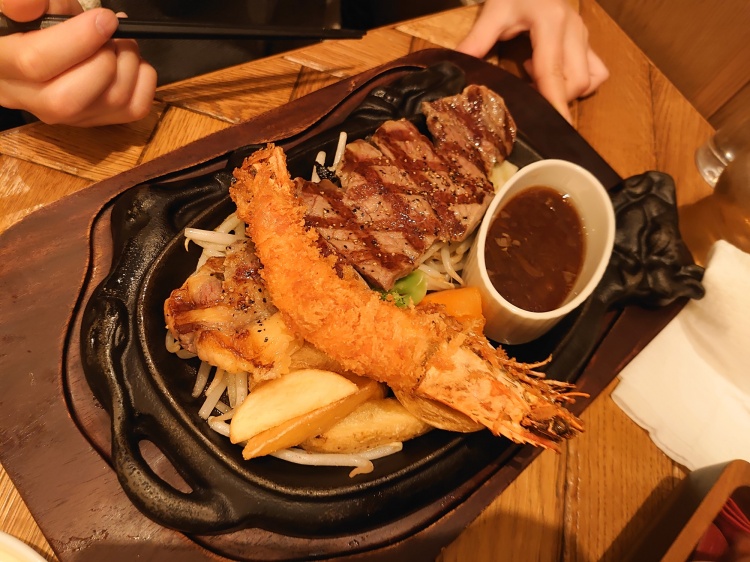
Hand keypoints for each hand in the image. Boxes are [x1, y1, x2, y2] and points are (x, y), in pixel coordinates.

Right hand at [0, 0, 156, 125]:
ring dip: (129, 64)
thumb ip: (22, 2)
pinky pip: (134, 110)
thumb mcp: (20, 5)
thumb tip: (34, 5)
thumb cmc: (27, 22)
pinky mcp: (95, 118)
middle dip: (104, 60)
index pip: (35, 62)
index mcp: (1, 63)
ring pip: (107, 104)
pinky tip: (129, 61)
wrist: (32, 43)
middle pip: (69, 98)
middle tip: (112, 31)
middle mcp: (27, 98)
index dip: (78, 39)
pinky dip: (144, 80)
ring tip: (120, 41)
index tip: (104, 19)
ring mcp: (65, 115)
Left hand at [457, 0, 608, 121]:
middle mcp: (573, 30)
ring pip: (588, 79)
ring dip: (564, 90)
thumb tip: (457, 69)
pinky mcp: (587, 40)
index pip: (553, 72)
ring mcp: (584, 35)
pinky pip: (596, 71)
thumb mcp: (493, 12)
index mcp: (550, 23)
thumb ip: (476, 41)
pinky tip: (554, 73)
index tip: (556, 127)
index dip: (554, 103)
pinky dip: (579, 82)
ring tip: (536, 77)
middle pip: (575, 82)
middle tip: (525, 89)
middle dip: (553, 98)